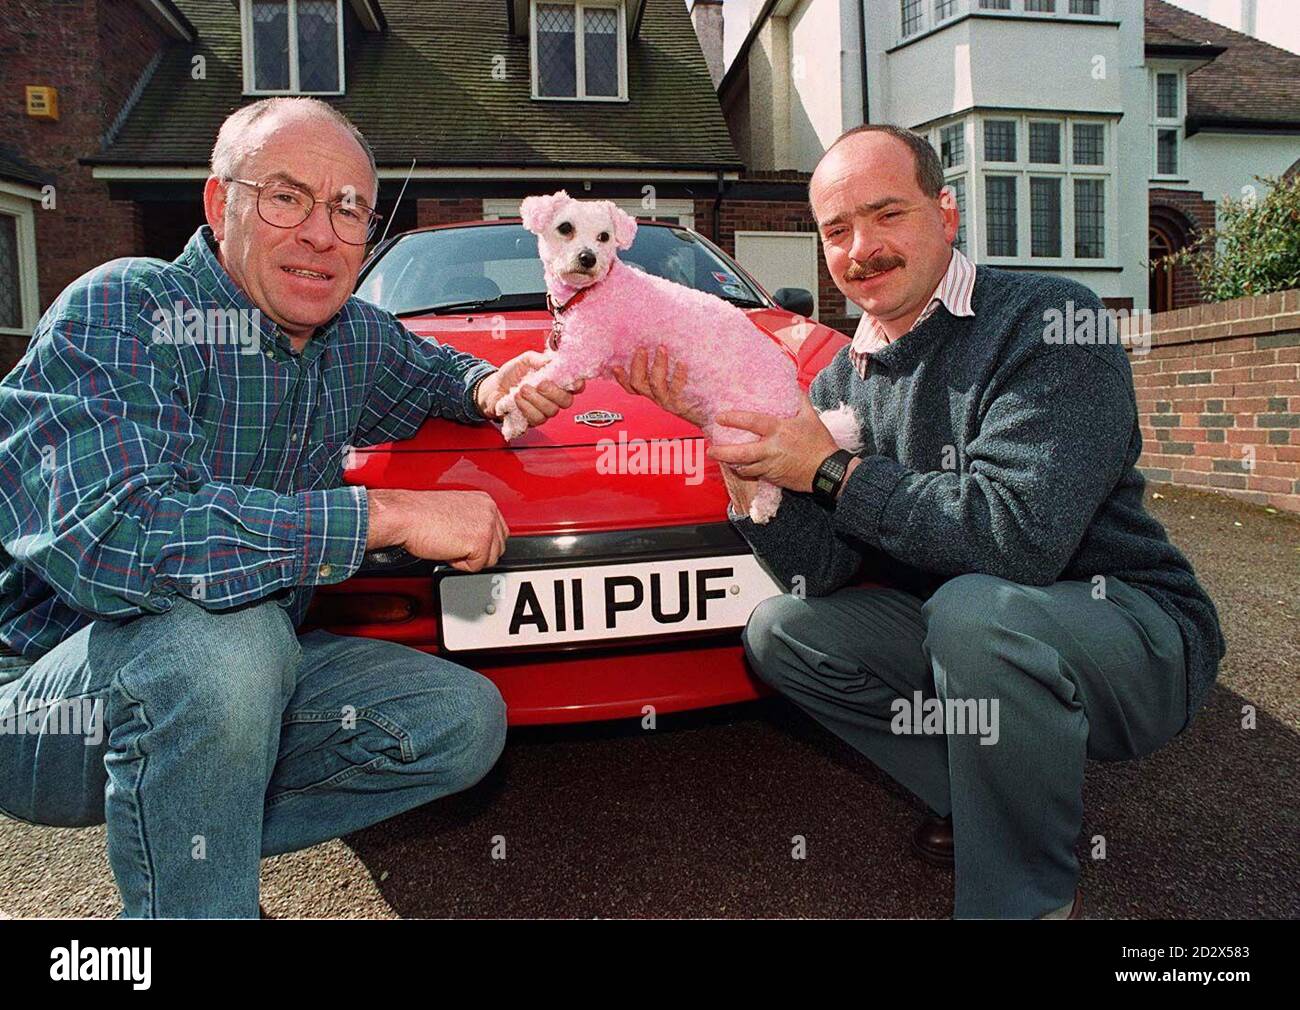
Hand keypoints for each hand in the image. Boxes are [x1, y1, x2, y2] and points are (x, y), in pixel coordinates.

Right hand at [367, 488, 508, 572]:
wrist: (405, 516)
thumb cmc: (420, 513)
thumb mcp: (455, 511)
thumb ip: (472, 521)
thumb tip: (476, 536)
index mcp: (484, 501)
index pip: (498, 531)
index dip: (482, 543)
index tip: (468, 544)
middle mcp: (489, 511)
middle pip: (497, 547)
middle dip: (477, 553)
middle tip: (454, 545)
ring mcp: (486, 526)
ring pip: (489, 559)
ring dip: (469, 558)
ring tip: (449, 545)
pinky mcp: (480, 543)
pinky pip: (476, 567)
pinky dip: (460, 564)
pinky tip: (447, 550)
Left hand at [475, 351, 584, 427]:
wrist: (493, 389)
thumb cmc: (511, 375)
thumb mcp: (525, 360)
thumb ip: (539, 359)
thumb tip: (552, 360)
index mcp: (557, 382)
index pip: (576, 386)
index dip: (578, 384)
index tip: (573, 381)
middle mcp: (554, 398)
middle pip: (566, 401)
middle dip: (554, 392)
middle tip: (541, 384)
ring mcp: (544, 411)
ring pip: (551, 411)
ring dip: (536, 399)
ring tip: (523, 388)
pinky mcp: (532, 421)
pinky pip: (536, 418)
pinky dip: (526, 407)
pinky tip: (518, 398)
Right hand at [612, 346, 706, 426]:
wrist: (715, 415)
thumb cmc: (699, 396)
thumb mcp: (678, 383)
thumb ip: (668, 369)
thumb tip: (662, 343)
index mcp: (655, 393)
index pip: (631, 387)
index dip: (621, 378)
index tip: (615, 365)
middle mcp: (659, 398)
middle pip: (638, 384)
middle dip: (637, 365)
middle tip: (641, 349)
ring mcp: (670, 401)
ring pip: (655, 384)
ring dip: (656, 365)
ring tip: (661, 349)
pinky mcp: (682, 403)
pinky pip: (676, 389)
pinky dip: (677, 375)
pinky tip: (681, 363)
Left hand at [707, 389, 838, 492]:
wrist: (827, 470)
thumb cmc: (819, 442)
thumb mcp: (811, 416)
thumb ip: (799, 399)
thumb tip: (791, 383)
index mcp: (779, 430)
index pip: (751, 422)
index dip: (734, 419)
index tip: (720, 418)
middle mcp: (771, 449)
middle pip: (740, 453)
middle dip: (723, 452)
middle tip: (710, 449)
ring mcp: (770, 466)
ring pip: (744, 467)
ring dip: (731, 463)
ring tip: (721, 458)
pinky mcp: (772, 478)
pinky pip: (753, 475)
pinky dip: (744, 471)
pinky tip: (738, 467)